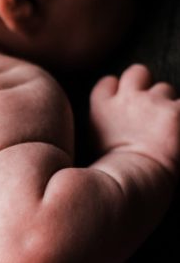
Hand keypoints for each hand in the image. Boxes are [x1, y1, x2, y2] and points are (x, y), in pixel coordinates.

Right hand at [89, 63, 179, 177]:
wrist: (126, 188)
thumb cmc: (108, 180)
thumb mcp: (92, 148)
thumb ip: (102, 129)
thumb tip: (114, 135)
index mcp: (101, 108)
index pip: (108, 83)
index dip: (117, 92)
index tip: (121, 107)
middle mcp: (126, 98)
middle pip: (137, 73)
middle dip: (144, 88)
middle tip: (149, 115)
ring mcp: (152, 102)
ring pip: (164, 89)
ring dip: (167, 105)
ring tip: (164, 131)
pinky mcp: (176, 113)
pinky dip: (179, 116)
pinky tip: (175, 130)